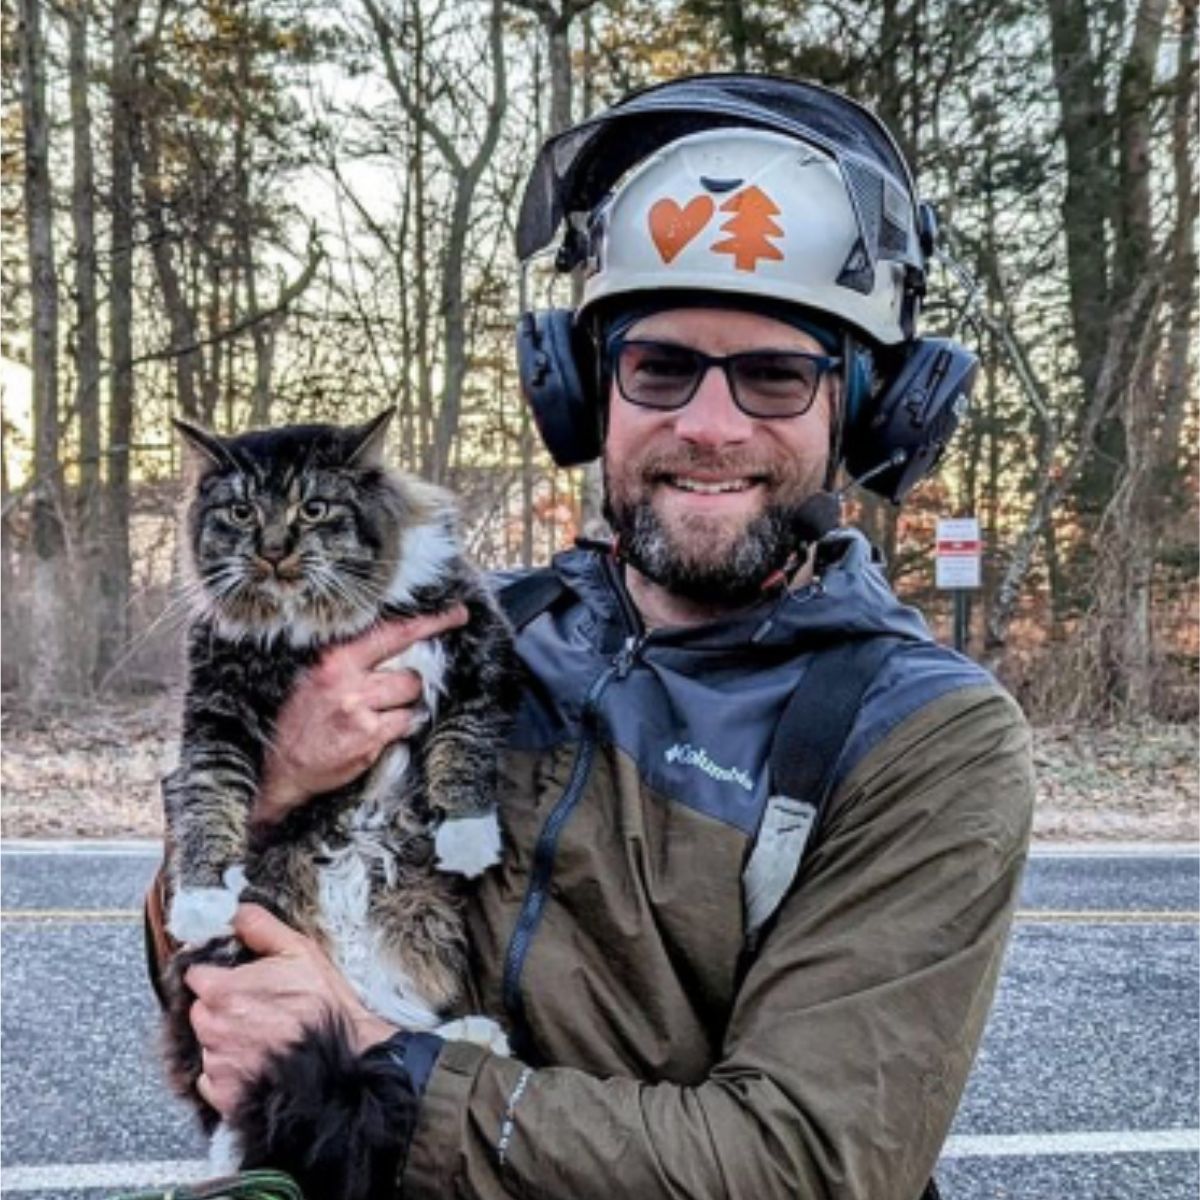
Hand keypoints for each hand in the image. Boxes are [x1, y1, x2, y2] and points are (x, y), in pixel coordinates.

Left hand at [187, 904, 395, 1118]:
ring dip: (226, 1039)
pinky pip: (213, 1080)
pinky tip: (258, 1061)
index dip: (217, 974)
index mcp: (222, 991)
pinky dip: (229, 1072)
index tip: (236, 978)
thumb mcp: (299, 952)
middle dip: (221, 1007)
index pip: (196, 975)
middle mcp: (211, 1028)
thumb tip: (238, 912)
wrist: (343, 1061)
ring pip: (208, 1044)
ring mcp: (217, 1065)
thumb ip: (261, 928)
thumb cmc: (322, 1006)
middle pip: (200, 1010)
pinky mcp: (225, 1097)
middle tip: (257, 1007)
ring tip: (263, 1036)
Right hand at [256, 606, 468, 824]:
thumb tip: (398, 646)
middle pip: (410, 674)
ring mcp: (361, 712)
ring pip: (410, 699)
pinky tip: (376, 733)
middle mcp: (349, 683)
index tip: (457, 614)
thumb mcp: (317, 678)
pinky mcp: (370, 739)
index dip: (430, 623)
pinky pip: (405, 725)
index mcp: (336, 661)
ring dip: (404, 707)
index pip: (393, 634)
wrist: (282, 766)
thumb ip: (353, 661)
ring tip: (377, 715)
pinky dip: (398, 728)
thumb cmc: (303, 719)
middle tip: (391, 693)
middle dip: (409, 684)